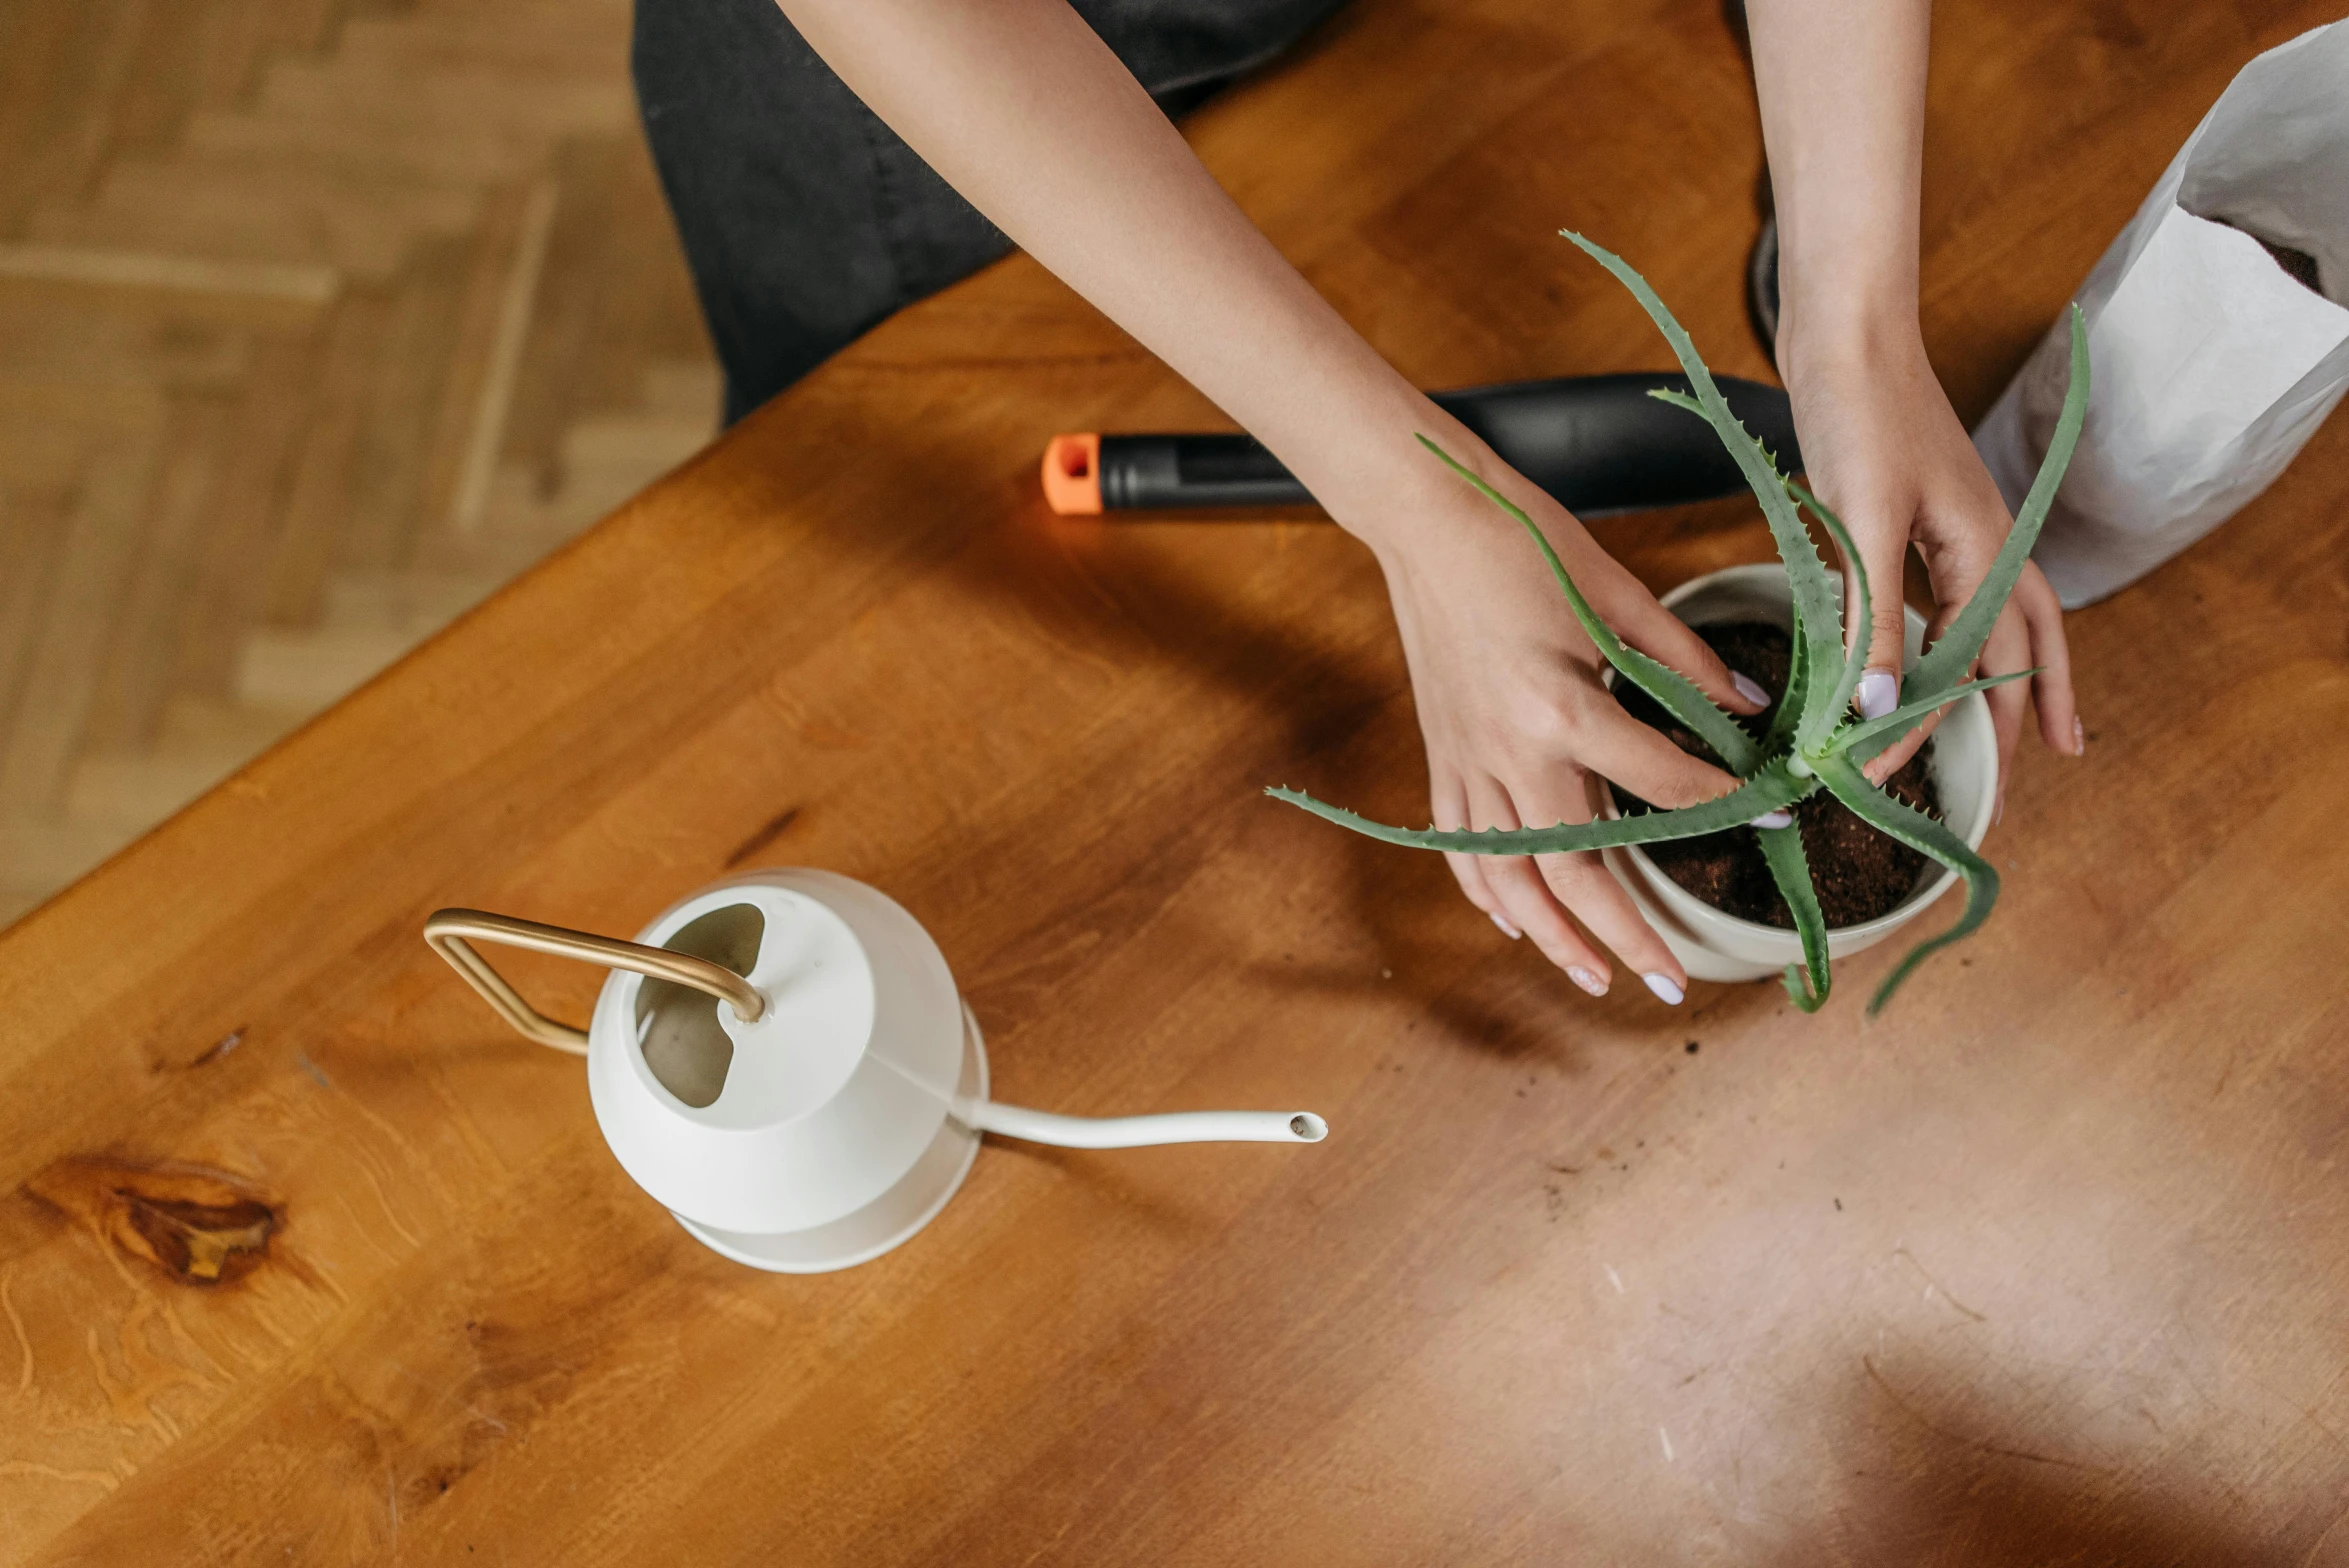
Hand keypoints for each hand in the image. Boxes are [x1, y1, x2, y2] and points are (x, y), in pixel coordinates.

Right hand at [1348, 433, 1770, 1001]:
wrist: (1426, 518)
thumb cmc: (1521, 541)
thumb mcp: (1617, 593)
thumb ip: (1684, 661)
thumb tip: (1751, 707)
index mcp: (1563, 707)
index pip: (1660, 782)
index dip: (1721, 804)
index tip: (1771, 821)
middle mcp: (1511, 752)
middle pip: (1576, 870)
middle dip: (1627, 933)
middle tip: (1671, 981)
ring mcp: (1469, 762)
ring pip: (1512, 878)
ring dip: (1555, 938)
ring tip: (1596, 977)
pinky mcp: (1442, 758)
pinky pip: (1463, 848)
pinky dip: (1491, 894)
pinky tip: (1520, 924)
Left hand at [1779, 325, 2081, 815]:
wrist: (1849, 331)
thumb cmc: (1861, 412)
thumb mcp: (1864, 521)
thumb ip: (1871, 616)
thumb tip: (1878, 707)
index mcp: (1983, 551)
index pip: (1976, 667)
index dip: (1939, 727)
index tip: (1889, 772)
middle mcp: (1986, 545)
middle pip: (2024, 649)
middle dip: (2032, 715)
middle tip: (2037, 774)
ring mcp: (1961, 529)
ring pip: (2000, 622)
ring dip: (2009, 680)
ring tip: (2028, 730)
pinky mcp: (1923, 516)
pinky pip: (1959, 594)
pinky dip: (1960, 637)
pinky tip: (1947, 656)